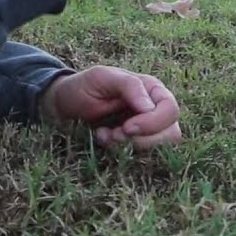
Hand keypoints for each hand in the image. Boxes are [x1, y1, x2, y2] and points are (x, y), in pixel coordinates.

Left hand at [39, 66, 182, 149]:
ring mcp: (146, 128)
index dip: (153, 123)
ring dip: (132, 147)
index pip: (171, 110)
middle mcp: (154, 109)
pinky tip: (104, 138)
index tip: (128, 127)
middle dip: (143, 139)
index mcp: (152, 90)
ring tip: (110, 135)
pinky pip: (140, 157)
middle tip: (117, 133)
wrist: (63, 104)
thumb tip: (150, 107)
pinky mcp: (134, 144)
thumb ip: (129, 86)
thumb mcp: (103, 77)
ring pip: (159, 148)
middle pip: (171, 133)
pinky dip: (121, 152)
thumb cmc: (83, 86)